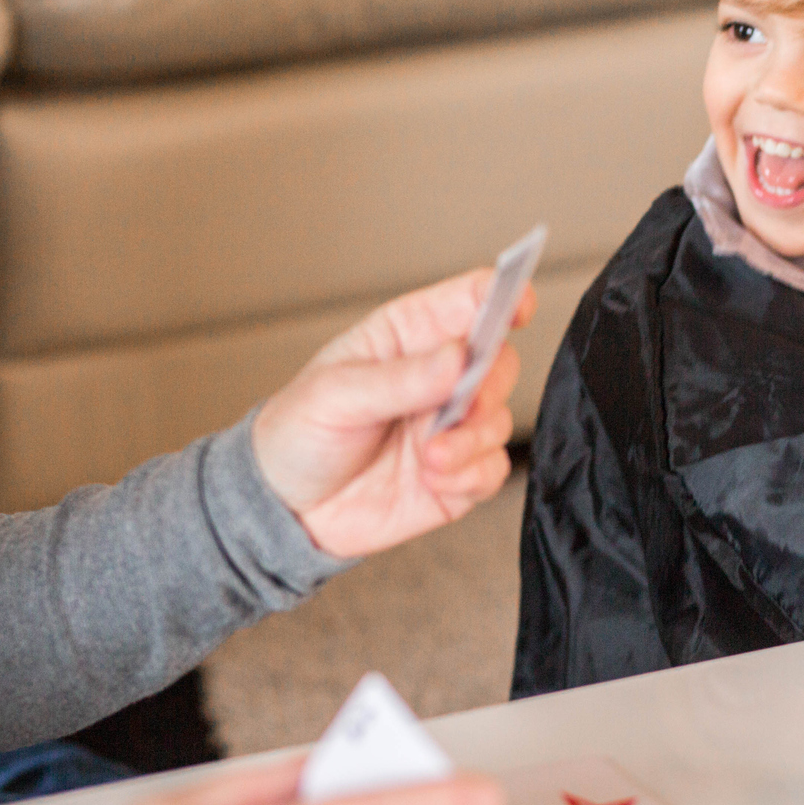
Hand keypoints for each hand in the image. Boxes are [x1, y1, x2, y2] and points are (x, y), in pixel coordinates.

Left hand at [252, 270, 535, 557]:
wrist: (287, 508)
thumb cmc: (299, 433)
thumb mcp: (334, 395)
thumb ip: (399, 378)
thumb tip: (457, 357)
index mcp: (408, 336)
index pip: (467, 302)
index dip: (500, 296)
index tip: (517, 306)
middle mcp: (438, 377)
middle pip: (498, 362)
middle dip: (487, 386)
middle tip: (461, 406)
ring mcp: (452, 426)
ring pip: (498, 419)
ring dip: (471, 440)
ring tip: (430, 458)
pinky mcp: (460, 473)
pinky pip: (493, 469)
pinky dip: (471, 475)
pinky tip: (435, 479)